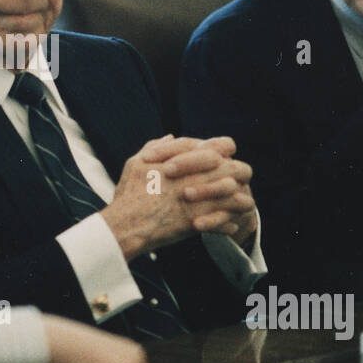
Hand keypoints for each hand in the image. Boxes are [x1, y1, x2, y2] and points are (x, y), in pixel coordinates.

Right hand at [99, 136, 255, 257]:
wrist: (127, 224)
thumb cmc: (129, 194)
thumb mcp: (136, 163)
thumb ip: (155, 147)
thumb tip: (170, 136)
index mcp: (183, 159)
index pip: (217, 146)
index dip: (220, 151)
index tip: (217, 160)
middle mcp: (195, 175)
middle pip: (232, 166)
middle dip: (234, 171)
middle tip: (230, 181)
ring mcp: (198, 198)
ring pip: (234, 191)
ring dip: (235, 196)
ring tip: (232, 203)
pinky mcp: (199, 220)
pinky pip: (226, 220)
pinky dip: (228, 223)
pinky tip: (226, 226)